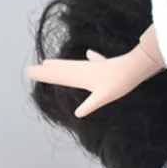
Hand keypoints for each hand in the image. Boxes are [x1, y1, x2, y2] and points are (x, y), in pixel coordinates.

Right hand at [25, 48, 152, 117]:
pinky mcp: (107, 65)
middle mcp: (85, 69)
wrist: (137, 67)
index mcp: (82, 77)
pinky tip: (89, 53)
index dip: (44, 75)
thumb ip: (91, 104)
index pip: (58, 76)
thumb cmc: (120, 82)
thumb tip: (78, 114)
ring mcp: (96, 66)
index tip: (29, 71)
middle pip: (62, 70)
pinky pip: (93, 61)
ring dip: (60, 64)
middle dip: (47, 70)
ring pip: (73, 64)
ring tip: (49, 61)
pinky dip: (90, 58)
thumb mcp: (104, 97)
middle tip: (31, 68)